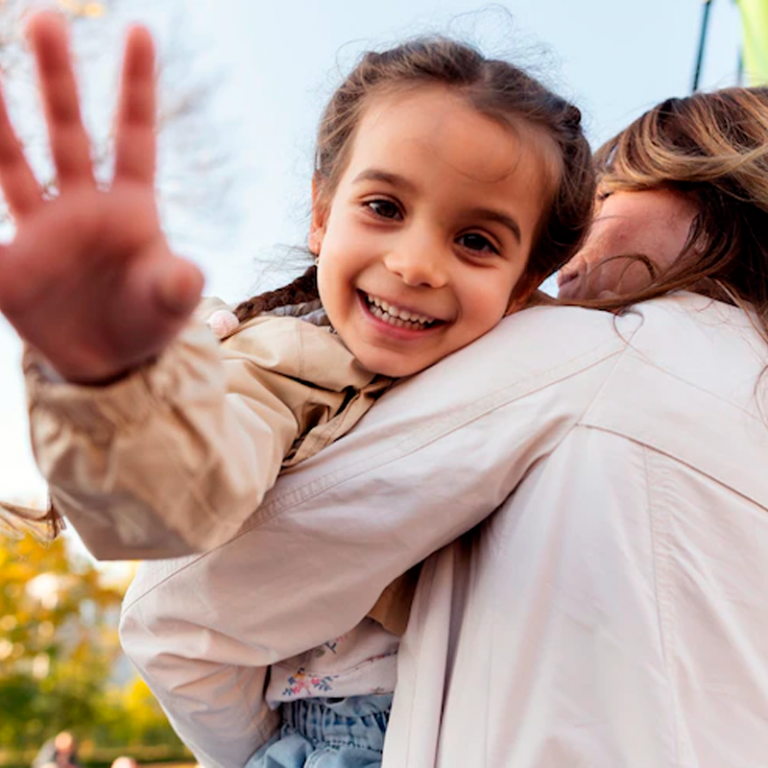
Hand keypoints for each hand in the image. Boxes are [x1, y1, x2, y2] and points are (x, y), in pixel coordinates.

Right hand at [0, 12, 203, 383]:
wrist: (110, 364)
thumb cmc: (147, 322)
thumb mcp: (171, 307)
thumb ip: (178, 288)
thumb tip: (186, 275)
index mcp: (131, 208)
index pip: (135, 137)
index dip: (136, 87)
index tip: (140, 31)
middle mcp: (83, 205)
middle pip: (69, 132)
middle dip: (58, 79)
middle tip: (45, 18)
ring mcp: (41, 230)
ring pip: (13, 163)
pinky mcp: (9, 267)